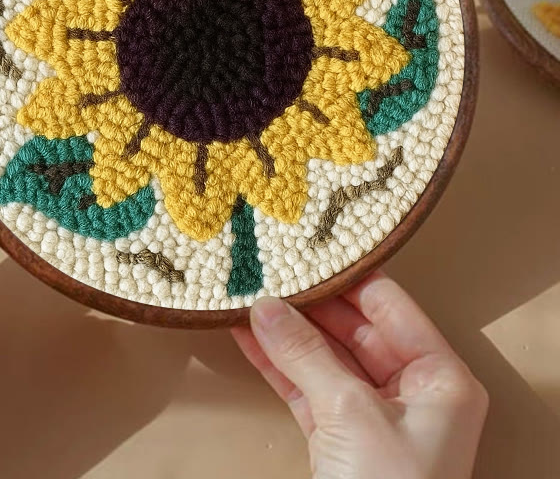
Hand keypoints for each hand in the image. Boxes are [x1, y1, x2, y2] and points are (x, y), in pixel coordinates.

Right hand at [233, 272, 487, 478]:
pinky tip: (247, 337)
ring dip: (283, 332)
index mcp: (438, 376)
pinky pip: (304, 386)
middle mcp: (410, 389)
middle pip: (351, 328)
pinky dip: (276, 364)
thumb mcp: (350, 412)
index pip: (388, 304)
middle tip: (267, 272)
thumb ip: (306, 353)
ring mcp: (371, 413)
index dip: (346, 276)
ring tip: (247, 297)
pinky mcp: (338, 436)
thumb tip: (266, 307)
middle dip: (305, 304)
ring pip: (322, 357)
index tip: (307, 249)